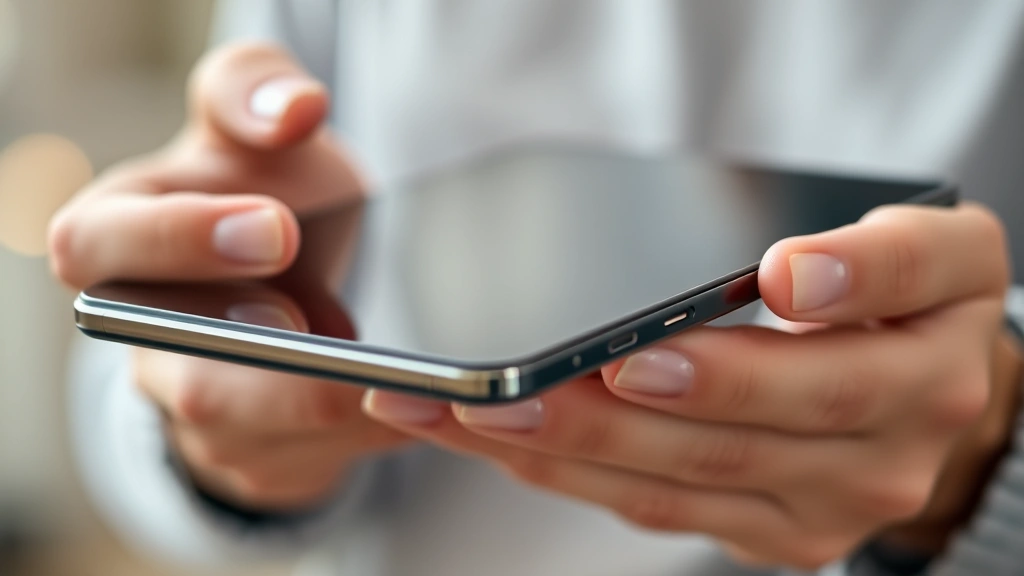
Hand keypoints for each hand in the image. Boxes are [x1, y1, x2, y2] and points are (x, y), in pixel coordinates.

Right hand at [49, 42, 407, 510]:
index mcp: (117, 243)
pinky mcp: (255, 457)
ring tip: (420, 385)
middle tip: (343, 350)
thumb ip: (252, 92)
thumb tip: (296, 107)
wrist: (282, 273)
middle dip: (273, 374)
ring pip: (263, 440)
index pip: (98, 249)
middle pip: (188, 383)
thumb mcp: (250, 126)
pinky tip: (427, 407)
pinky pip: (312, 465)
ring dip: (342, 415)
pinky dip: (376, 438)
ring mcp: (195, 414)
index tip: (277, 227)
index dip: (181, 243)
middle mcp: (145, 343)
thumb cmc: (259, 190)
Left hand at [363, 203, 1019, 568]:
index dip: (749, 357)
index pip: (835, 368)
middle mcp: (877, 461)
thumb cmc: (917, 305)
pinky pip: (656, 508)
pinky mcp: (766, 533)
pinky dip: (572, 473)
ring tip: (469, 415)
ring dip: (562, 450)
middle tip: (511, 390)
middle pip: (727, 440)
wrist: (938, 391)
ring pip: (673, 484)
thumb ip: (880, 257)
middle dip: (609, 416)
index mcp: (923, 378)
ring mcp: (816, 510)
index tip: (673, 335)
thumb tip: (793, 272)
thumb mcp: (937, 251)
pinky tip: (505, 442)